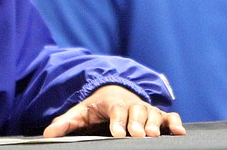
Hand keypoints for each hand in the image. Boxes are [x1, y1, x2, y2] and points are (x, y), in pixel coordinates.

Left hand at [43, 85, 184, 137]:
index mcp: (112, 102)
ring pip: (153, 114)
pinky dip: (174, 123)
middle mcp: (132, 104)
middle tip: (138, 135)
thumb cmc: (97, 106)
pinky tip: (179, 132)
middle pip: (136, 112)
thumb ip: (66, 122)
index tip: (117, 133)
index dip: (117, 121)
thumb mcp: (80, 112)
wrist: (114, 91)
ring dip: (155, 124)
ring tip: (154, 135)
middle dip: (137, 124)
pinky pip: (169, 117)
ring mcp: (146, 109)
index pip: (116, 110)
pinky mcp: (158, 115)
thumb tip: (48, 134)